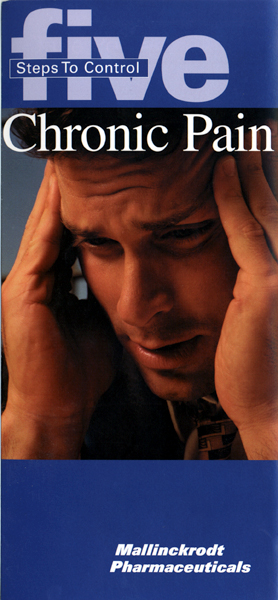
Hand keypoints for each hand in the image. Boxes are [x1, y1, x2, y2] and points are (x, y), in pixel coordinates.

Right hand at [2, 162, 117, 458]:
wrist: (57, 409)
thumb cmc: (77, 374)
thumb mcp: (96, 325)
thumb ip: (100, 298)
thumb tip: (122, 278)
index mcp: (49, 287)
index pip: (64, 236)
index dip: (78, 208)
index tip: (96, 180)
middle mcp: (32, 279)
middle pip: (50, 224)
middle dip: (63, 191)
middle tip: (78, 156)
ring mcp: (23, 284)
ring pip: (42, 228)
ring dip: (55, 195)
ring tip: (69, 162)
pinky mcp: (22, 294)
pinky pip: (41, 247)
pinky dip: (51, 218)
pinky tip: (63, 192)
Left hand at [213, 125, 277, 458]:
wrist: (267, 405)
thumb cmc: (256, 365)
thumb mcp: (254, 316)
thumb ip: (249, 281)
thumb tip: (238, 259)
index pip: (277, 217)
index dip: (267, 181)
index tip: (252, 150)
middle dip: (265, 163)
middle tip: (253, 126)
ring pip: (264, 208)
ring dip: (250, 168)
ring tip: (237, 134)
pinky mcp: (265, 285)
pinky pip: (244, 230)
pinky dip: (233, 198)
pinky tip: (222, 169)